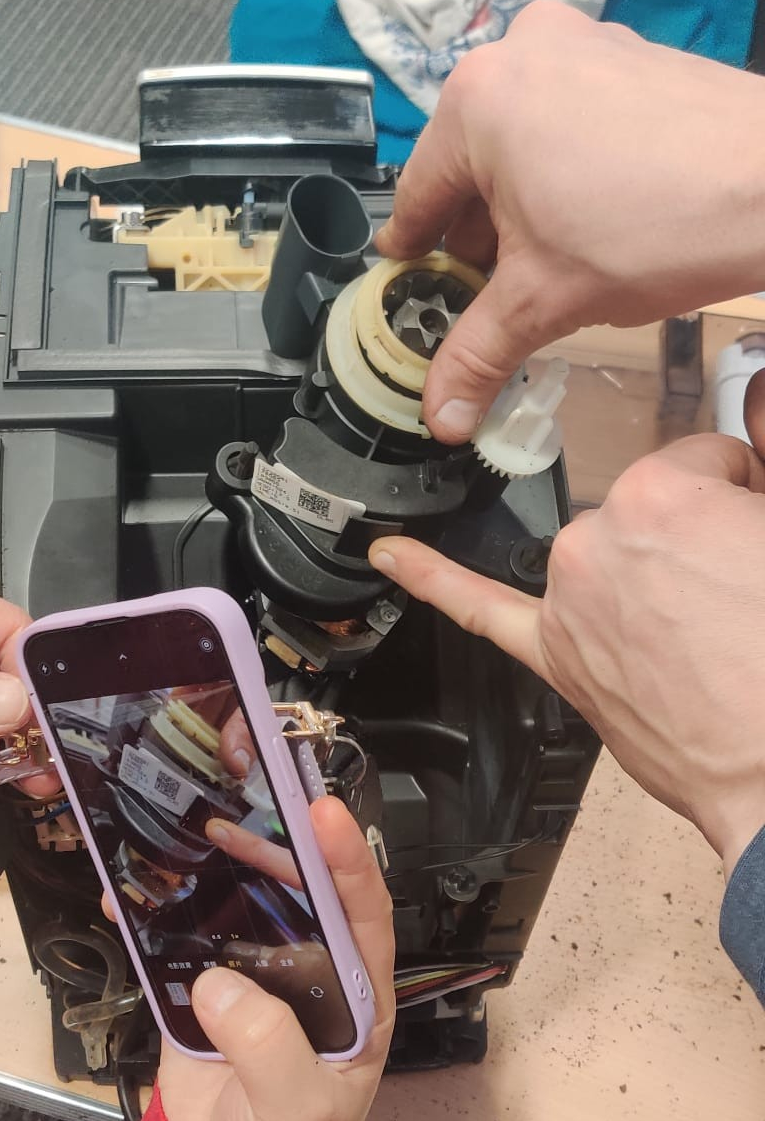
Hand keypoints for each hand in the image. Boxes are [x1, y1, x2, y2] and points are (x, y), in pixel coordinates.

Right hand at [159, 797, 394, 1120]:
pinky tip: (131, 891)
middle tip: (244, 808)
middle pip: (302, 896)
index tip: (326, 813)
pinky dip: (154, 915)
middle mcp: (310, 979)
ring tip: (195, 832)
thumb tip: (222, 984)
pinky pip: (179, 943)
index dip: (349, 861)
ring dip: (220, 868)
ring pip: (243, 908)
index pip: (363, 916)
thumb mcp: (297, 1111)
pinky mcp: (200, 995)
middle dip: (278, 848)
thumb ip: (269, 1049)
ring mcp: (254, 983)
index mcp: (355, 1001)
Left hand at [371, 392, 764, 881]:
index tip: (755, 524)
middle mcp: (597, 541)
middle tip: (739, 591)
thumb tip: (750, 462)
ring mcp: (567, 602)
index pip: (707, 463)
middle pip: (651, 511)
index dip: (742, 495)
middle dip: (695, 537)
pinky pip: (479, 609)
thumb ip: (758, 486)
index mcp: (661, 495)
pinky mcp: (557, 659)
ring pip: (603, 556)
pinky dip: (432, 579)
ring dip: (641, 575)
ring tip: (698, 630)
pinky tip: (393, 555)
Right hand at [377, 2, 764, 441]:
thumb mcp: (547, 302)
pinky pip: (572, 121)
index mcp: (477, 99)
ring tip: (554, 265)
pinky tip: (598, 222)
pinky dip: (569, 172)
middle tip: (493, 297)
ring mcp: (582, 44)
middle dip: (480, 236)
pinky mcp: (630, 55)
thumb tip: (439, 411)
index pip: (417, 195)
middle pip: (471, 165)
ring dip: (526, 206)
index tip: (414, 293)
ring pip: (524, 143)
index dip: (414, 259)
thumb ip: (478, 354)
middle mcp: (521, 52)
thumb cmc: (661, 225)